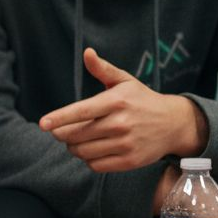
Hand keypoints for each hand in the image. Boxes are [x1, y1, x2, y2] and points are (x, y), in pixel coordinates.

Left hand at [39, 48, 206, 172]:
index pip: (81, 111)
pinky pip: (95, 165)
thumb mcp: (124, 81)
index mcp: (116, 101)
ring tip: (76, 140)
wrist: (174, 124)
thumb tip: (87, 53)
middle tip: (62, 131)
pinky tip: (91, 150)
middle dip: (62, 134)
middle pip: (77, 134)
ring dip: (73, 147)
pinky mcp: (129, 161)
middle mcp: (120, 123)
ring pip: (83, 151)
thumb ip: (103, 69)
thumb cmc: (142, 100)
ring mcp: (126, 144)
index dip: (59, 118)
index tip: (43, 124)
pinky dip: (88, 159)